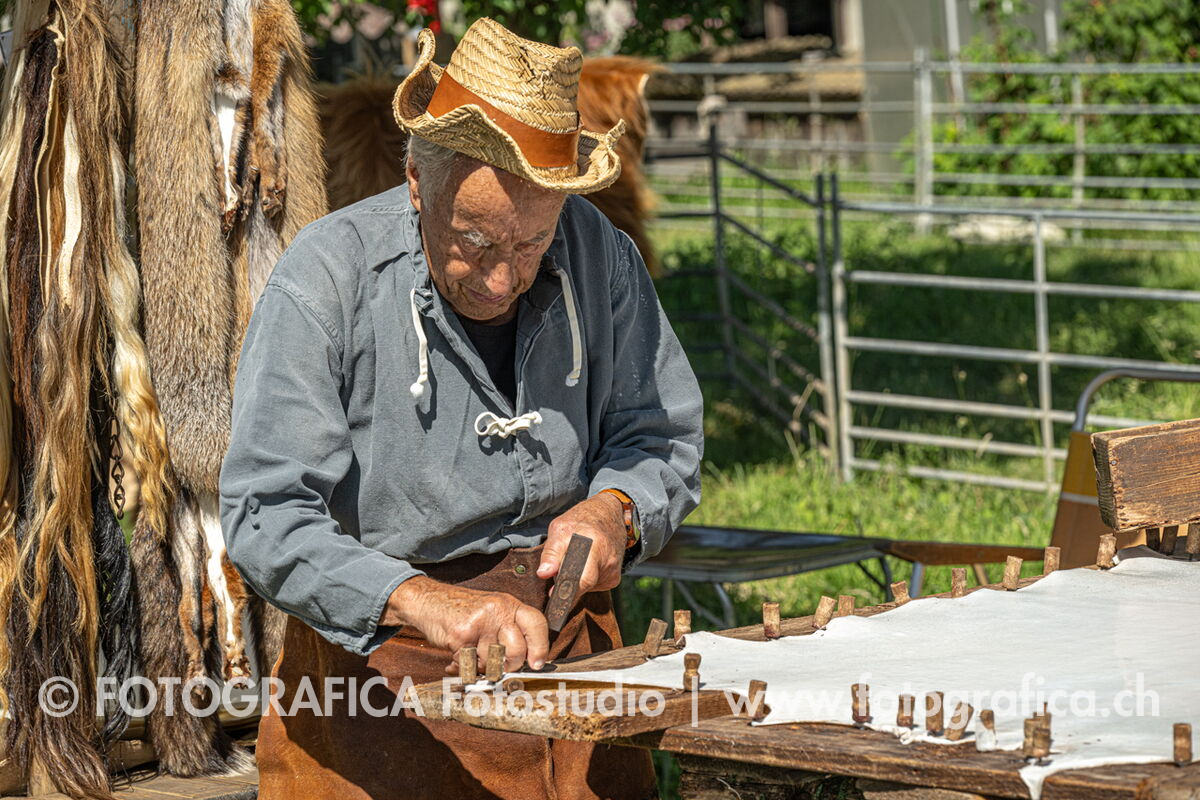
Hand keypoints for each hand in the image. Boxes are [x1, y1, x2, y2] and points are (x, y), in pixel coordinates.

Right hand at [380, 576, 549, 671]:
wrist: (430, 601)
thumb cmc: (463, 610)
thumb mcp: (493, 610)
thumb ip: (511, 629)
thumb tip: (531, 661)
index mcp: (508, 604)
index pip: (537, 623)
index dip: (541, 647)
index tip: (538, 664)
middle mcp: (497, 611)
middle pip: (517, 651)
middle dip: (509, 665)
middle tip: (498, 665)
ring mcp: (479, 623)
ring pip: (493, 663)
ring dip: (482, 667)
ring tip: (473, 654)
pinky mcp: (461, 636)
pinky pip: (471, 665)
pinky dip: (463, 667)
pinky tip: (458, 656)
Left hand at [536, 492, 626, 594]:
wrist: (609, 516)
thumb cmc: (581, 522)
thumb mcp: (559, 529)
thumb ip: (550, 552)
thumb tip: (543, 574)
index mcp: (591, 544)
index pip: (578, 575)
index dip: (564, 590)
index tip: (553, 598)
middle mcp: (606, 558)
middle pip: (582, 584)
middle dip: (566, 589)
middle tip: (554, 590)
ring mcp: (612, 570)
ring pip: (585, 587)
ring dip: (574, 581)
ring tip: (574, 562)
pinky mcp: (614, 579)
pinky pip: (593, 587)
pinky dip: (584, 581)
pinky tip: (585, 565)